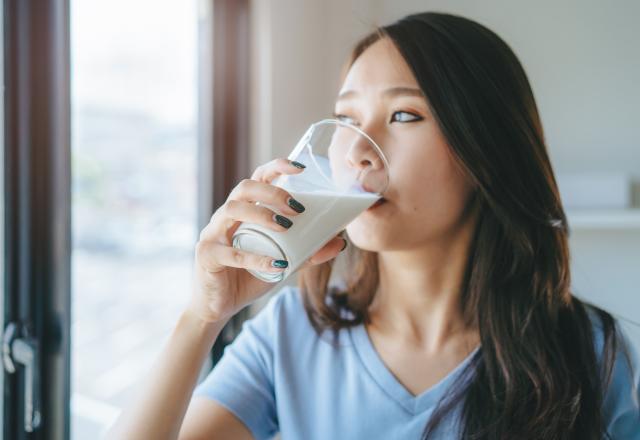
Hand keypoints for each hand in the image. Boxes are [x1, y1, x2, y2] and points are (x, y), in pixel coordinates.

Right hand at [187, 158, 346, 322]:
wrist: (220, 307)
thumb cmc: (249, 277)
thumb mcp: (284, 263)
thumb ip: (308, 252)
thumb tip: (340, 242)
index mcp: (244, 211)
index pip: (257, 178)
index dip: (276, 167)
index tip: (300, 168)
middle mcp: (226, 216)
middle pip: (244, 188)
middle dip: (272, 192)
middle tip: (297, 208)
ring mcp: (213, 233)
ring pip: (232, 210)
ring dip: (261, 214)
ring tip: (285, 227)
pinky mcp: (207, 256)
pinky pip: (231, 253)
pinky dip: (256, 258)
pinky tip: (277, 264)